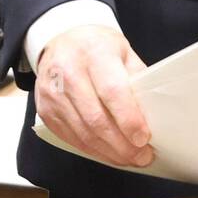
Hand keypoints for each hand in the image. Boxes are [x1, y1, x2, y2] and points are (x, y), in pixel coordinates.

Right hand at [35, 25, 154, 169]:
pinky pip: (70, 137)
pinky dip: (91, 150)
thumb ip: (135, 78)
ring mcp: (53, 93)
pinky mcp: (46, 110)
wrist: (62, 38)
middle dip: (121, 143)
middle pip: (96, 118)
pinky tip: (107, 153)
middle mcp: (69, 72)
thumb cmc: (97, 45)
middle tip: (141, 156)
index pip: (112, 91)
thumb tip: (152, 112)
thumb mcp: (122, 50)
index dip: (128, 118)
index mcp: (94, 52)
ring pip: (83, 133)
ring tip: (128, 158)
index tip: (143, 137)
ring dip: (108, 151)